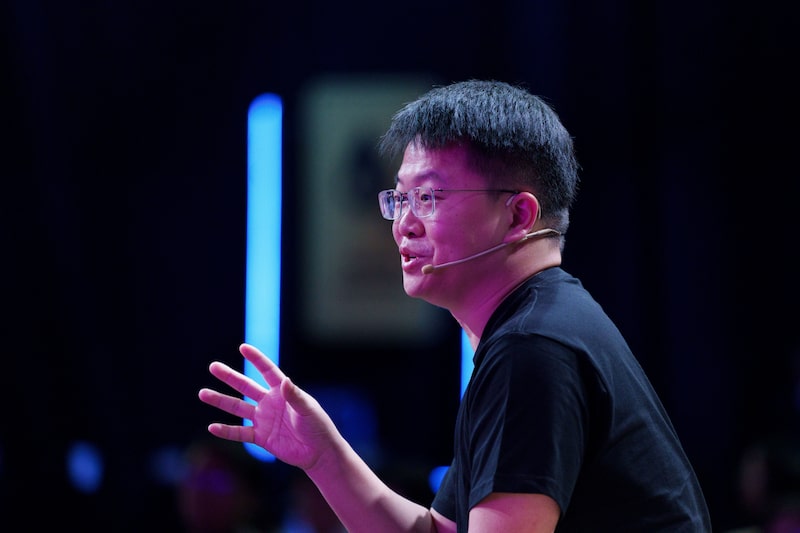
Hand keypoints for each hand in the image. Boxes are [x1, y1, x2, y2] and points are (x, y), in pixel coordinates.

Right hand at [198, 343, 337, 469]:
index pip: (267, 371)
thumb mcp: (308, 409)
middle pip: (246, 386)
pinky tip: (212, 427)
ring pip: (238, 408)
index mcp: (282, 392)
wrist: (319, 452)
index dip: (256, 359)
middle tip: (213, 366)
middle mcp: (270, 403)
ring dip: (221, 401)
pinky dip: (226, 431)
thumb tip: (285, 381)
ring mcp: (264, 420)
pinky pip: (240, 433)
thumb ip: (295, 396)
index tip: (243, 347)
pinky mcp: (261, 438)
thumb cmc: (318, 426)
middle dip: (229, 376)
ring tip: (202, 393)